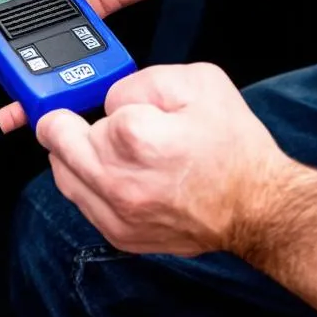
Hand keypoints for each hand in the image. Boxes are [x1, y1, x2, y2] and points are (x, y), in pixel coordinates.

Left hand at [36, 64, 293, 255]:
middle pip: (58, 144)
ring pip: (63, 175)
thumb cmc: (234, 150)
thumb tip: (113, 99)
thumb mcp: (199, 82)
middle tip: (81, 118)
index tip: (111, 104)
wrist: (259, 208)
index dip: (105, 100)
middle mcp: (118, 181)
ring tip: (105, 147)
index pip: (89, 106)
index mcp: (135, 138)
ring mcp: (116, 213)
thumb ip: (142, 81)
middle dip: (68, 126)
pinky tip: (115, 173)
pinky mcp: (120, 235)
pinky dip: (88, 184)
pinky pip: (81, 202)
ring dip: (74, 156)